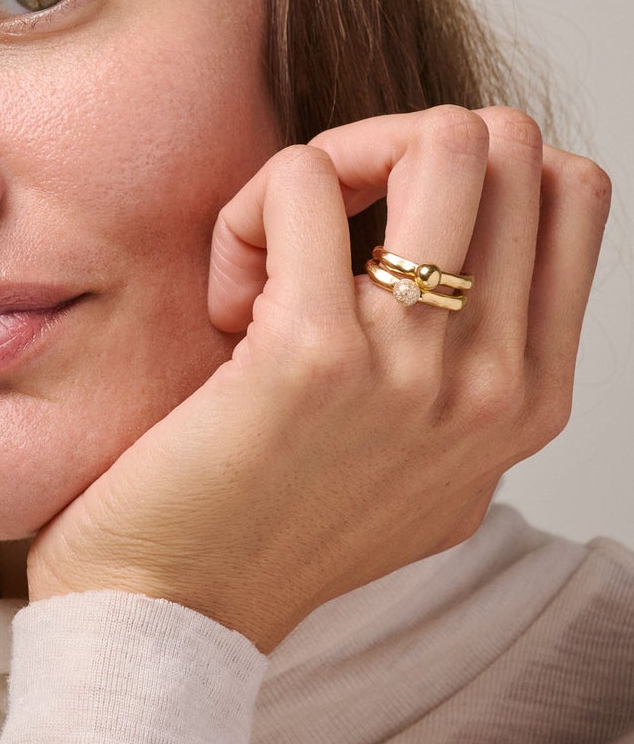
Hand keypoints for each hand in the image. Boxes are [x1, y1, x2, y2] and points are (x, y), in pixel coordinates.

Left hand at [24, 107, 610, 652]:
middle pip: (501, 144)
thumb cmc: (271, 512)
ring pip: (433, 138)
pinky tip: (224, 305)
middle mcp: (496, 386)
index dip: (461, 168)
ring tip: (272, 262)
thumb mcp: (420, 452)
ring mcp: (417, 369)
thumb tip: (481, 226)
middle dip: (390, 152)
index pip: (571, 188)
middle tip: (313, 235)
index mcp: (532, 400)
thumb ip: (470, 361)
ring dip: (328, 169)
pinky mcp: (315, 352)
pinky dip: (246, 214)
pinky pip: (300, 177)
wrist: (173, 604)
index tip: (376, 234)